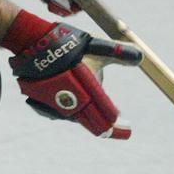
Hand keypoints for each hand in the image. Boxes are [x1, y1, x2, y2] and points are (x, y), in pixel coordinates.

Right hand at [8, 22, 141, 138]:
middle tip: (113, 130)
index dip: (118, 127)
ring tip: (93, 113)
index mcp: (88, 92)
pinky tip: (71, 106)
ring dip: (84, 116)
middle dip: (104, 127)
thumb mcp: (97, 46)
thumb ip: (119, 54)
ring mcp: (54, 106)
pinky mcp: (41, 104)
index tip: (127, 131)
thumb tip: (141, 57)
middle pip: (92, 124)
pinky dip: (67, 110)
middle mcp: (71, 104)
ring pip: (74, 118)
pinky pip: (58, 112)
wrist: (33, 42)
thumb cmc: (68, 44)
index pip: (107, 117)